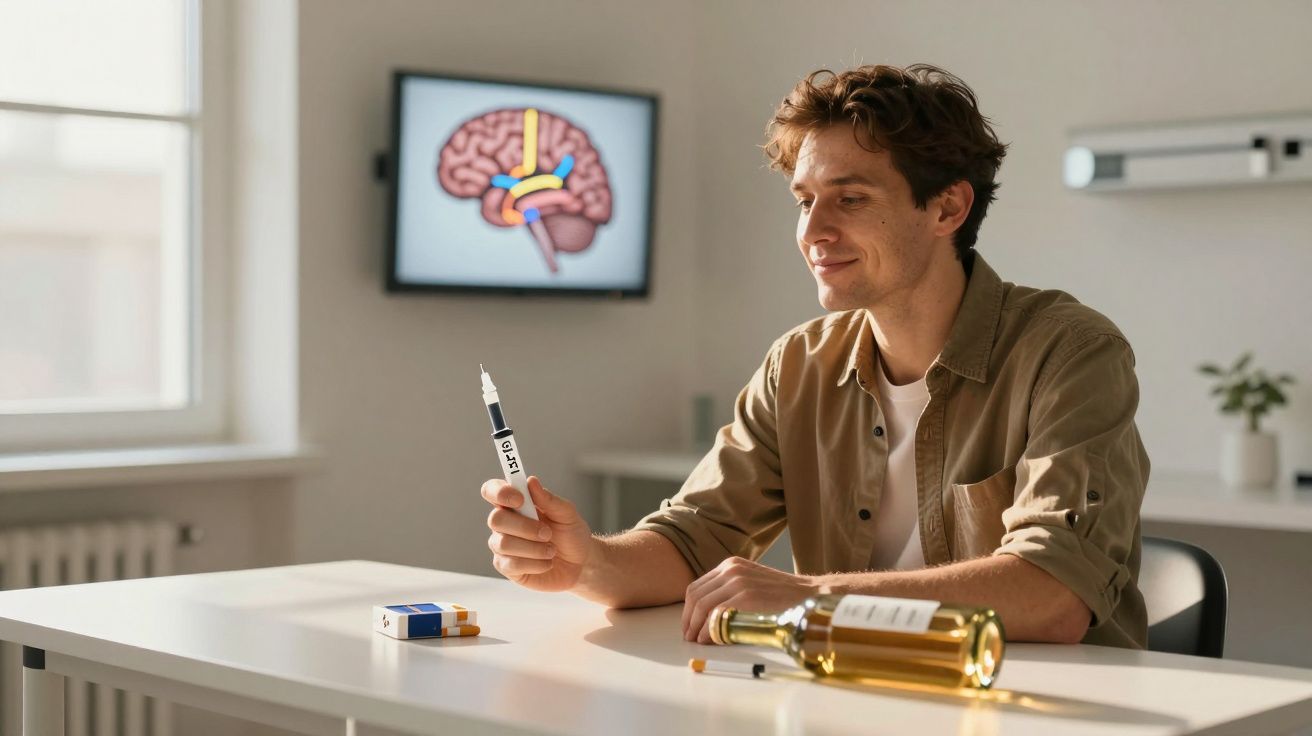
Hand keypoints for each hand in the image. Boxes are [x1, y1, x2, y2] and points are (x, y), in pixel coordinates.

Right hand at [482, 476, 592, 592]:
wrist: (580, 564)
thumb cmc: (571, 534)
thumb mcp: (567, 514)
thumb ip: (548, 498)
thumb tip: (531, 481)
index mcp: (515, 503)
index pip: (492, 490)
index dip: (500, 492)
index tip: (520, 499)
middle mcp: (505, 522)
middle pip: (495, 519)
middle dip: (524, 527)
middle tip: (547, 533)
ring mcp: (503, 545)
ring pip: (503, 544)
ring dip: (533, 548)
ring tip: (551, 550)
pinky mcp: (507, 567)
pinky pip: (510, 565)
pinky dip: (534, 564)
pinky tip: (546, 563)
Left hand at [682, 556, 819, 643]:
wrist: (808, 596)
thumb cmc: (781, 596)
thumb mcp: (751, 584)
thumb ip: (729, 593)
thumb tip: (706, 617)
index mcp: (730, 565)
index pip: (696, 587)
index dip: (688, 609)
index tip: (689, 624)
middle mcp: (731, 570)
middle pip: (695, 596)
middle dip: (688, 619)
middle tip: (689, 636)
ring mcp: (738, 582)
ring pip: (702, 606)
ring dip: (695, 627)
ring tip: (697, 640)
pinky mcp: (746, 597)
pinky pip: (716, 615)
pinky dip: (708, 630)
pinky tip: (709, 639)